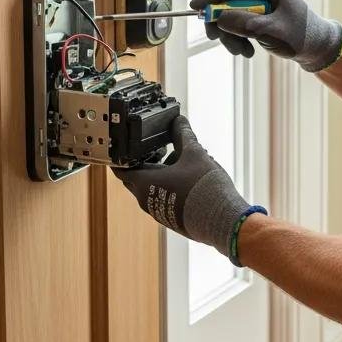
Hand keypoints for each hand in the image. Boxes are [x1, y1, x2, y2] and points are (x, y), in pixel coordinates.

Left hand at [113, 115, 260, 259]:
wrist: (221, 220)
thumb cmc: (203, 188)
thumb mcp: (194, 154)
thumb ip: (183, 135)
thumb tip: (179, 121)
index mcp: (144, 183)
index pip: (121, 169)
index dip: (123, 155)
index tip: (128, 146)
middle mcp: (146, 200)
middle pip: (137, 178)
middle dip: (147, 162)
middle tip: (161, 148)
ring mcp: (159, 211)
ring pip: (151, 188)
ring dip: (161, 173)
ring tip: (180, 160)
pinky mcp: (171, 219)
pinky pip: (163, 199)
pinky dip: (169, 186)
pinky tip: (188, 178)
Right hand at [191, 0, 341, 72]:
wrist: (318, 49)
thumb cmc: (303, 36)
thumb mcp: (274, 32)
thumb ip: (247, 24)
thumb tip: (219, 19)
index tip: (196, 6)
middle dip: (220, 21)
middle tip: (214, 38)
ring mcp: (257, 5)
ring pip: (229, 16)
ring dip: (230, 36)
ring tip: (242, 52)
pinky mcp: (256, 18)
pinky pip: (236, 26)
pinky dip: (237, 40)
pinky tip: (248, 52)